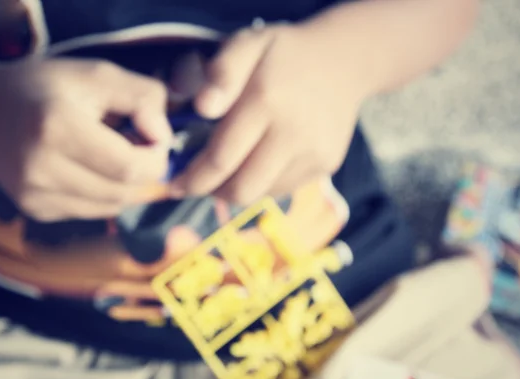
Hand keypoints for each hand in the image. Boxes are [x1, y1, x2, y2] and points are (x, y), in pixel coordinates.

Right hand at [0, 59, 171, 220]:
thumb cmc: (47, 88)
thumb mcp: (98, 75)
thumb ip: (143, 98)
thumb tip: (164, 138)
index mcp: (55, 127)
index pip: (128, 167)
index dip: (156, 158)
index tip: (155, 139)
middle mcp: (40, 167)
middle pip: (123, 191)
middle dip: (146, 174)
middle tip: (141, 148)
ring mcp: (34, 195)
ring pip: (111, 206)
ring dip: (128, 186)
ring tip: (115, 155)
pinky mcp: (36, 210)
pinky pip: (92, 212)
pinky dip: (105, 193)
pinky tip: (91, 168)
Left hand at [171, 24, 368, 203]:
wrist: (345, 61)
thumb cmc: (285, 53)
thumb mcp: (248, 44)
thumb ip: (221, 72)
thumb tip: (202, 108)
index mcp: (266, 102)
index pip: (221, 159)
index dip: (192, 179)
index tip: (174, 185)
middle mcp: (293, 134)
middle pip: (242, 189)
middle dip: (211, 192)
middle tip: (196, 183)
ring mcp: (314, 154)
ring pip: (262, 194)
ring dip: (236, 189)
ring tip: (226, 171)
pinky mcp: (326, 165)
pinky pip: (283, 189)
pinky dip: (262, 183)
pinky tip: (256, 162)